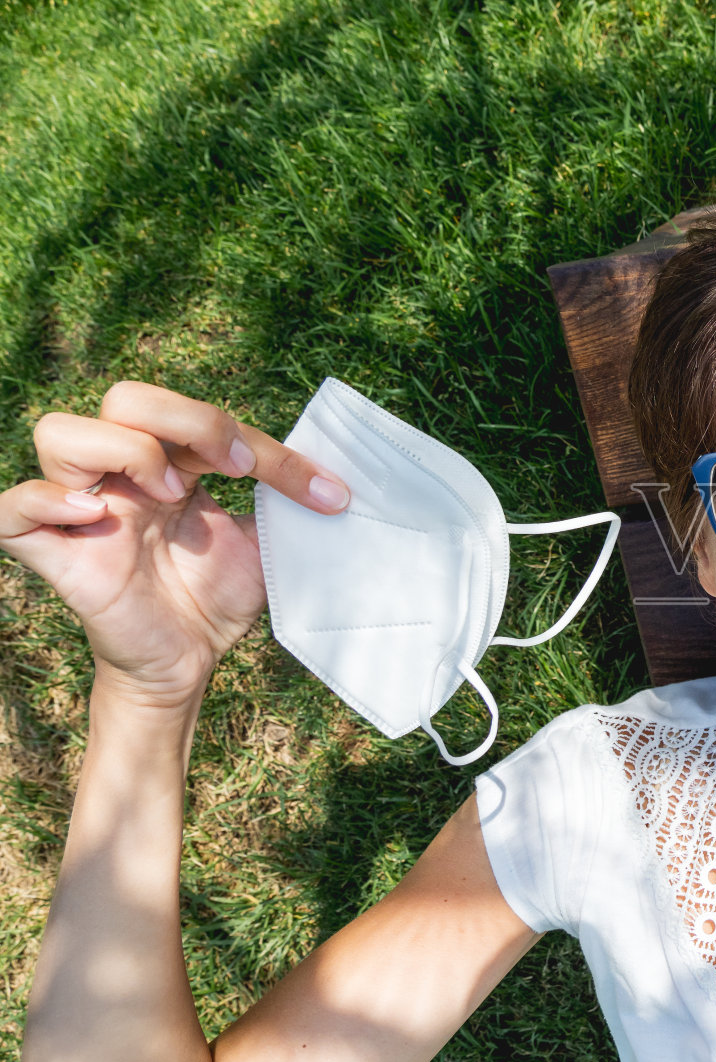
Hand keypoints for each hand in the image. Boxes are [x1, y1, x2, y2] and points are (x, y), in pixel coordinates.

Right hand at [0, 381, 348, 707]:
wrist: (187, 663)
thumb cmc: (216, 597)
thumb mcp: (263, 543)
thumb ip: (282, 503)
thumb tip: (337, 479)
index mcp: (171, 464)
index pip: (201, 418)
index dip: (262, 444)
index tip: (322, 490)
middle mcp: (122, 477)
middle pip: (124, 398)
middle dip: (187, 419)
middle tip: (231, 467)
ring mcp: (81, 510)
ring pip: (60, 433)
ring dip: (124, 450)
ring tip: (170, 495)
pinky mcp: (53, 554)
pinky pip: (14, 509)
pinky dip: (46, 500)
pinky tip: (97, 518)